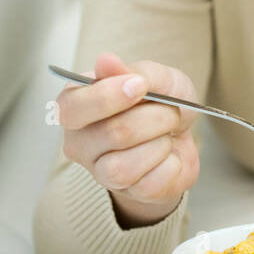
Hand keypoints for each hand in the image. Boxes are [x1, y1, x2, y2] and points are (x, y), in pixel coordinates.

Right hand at [56, 51, 200, 227]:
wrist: (180, 134)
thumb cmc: (159, 101)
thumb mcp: (155, 77)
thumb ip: (133, 71)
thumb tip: (105, 61)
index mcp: (75, 105)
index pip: (73, 107)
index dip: (109, 96)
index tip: (140, 86)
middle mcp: (78, 141)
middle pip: (112, 134)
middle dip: (154, 117)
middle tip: (168, 110)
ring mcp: (99, 171)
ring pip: (124, 166)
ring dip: (160, 143)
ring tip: (166, 133)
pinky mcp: (128, 192)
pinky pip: (149, 184)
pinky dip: (171, 164)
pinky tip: (168, 154)